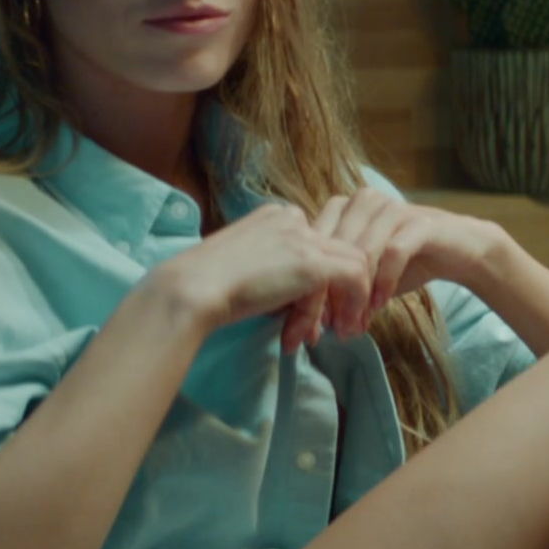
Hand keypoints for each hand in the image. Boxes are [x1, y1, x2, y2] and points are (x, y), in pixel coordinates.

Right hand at [149, 202, 372, 353]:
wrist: (193, 288)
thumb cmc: (207, 285)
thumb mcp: (247, 267)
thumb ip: (275, 272)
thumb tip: (297, 300)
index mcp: (274, 216)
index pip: (316, 242)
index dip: (322, 279)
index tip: (317, 311)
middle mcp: (291, 218)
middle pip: (336, 250)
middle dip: (340, 290)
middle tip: (338, 325)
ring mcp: (303, 237)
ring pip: (350, 262)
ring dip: (349, 300)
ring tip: (342, 332)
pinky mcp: (312, 262)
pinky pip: (355, 276)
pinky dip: (355, 302)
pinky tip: (344, 327)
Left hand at [284, 188, 502, 341]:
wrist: (459, 249)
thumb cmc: (406, 262)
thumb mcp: (364, 275)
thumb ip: (337, 288)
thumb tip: (310, 324)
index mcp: (343, 209)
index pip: (311, 249)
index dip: (303, 291)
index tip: (298, 329)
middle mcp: (363, 203)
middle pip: (331, 252)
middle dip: (324, 298)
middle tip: (322, 333)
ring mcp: (391, 209)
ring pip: (359, 253)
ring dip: (354, 295)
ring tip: (351, 326)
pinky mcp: (419, 222)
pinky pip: (393, 252)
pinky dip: (383, 282)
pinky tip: (379, 306)